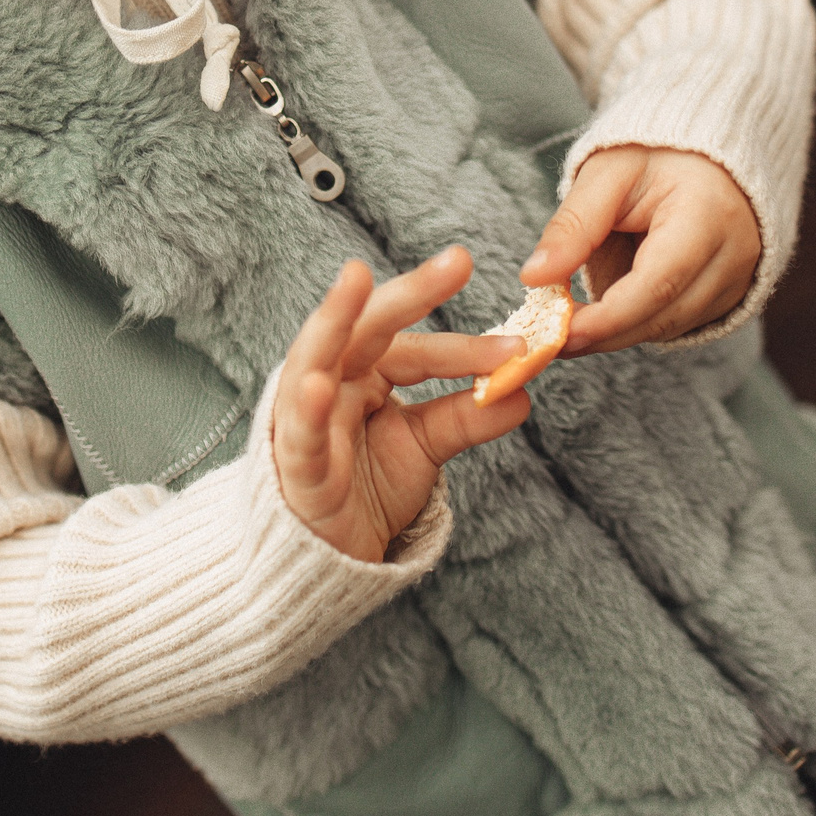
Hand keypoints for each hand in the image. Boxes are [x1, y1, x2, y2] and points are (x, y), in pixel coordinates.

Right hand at [272, 248, 529, 562]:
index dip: (465, 348)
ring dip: (333, 318)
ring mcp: (305, 416)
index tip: (519, 345)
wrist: (327, 554)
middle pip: (367, 327)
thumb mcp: (422, 447)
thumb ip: (462, 418)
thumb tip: (521, 394)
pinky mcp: (294, 464)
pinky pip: (300, 433)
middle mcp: (330, 380)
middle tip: (458, 261)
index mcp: (362, 371)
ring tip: (355, 279)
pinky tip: (320, 386)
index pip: (414, 348)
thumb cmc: (364, 487)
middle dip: (410, 292)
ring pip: (316, 358)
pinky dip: (308, 410)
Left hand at [521, 146, 761, 355]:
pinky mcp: (730, 294)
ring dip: (619, 333)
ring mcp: (738, 278)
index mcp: (708, 213)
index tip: (560, 332)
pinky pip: (680, 325)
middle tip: (552, 337)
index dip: (608, 317)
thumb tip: (534, 277)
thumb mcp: (606, 174)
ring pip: (672, 329)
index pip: (658, 282)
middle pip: (665, 316)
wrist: (704, 155)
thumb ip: (574, 225)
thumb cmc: (655, 155)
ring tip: (572, 321)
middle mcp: (734, 253)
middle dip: (605, 334)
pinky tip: (609, 310)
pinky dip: (640, 324)